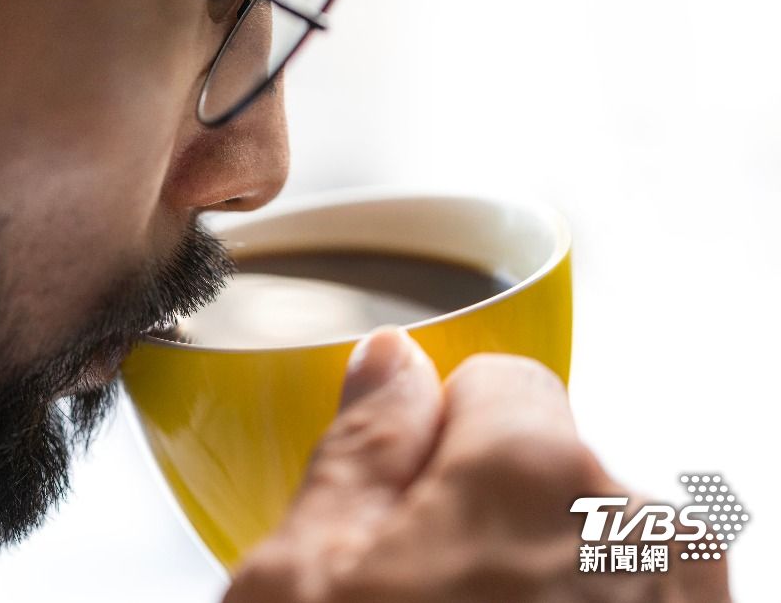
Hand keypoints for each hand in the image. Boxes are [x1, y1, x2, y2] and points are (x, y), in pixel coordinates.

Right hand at [223, 328, 730, 602]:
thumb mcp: (299, 582)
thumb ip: (355, 450)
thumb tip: (387, 365)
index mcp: (542, 474)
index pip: (498, 380)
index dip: (431, 439)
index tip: (398, 503)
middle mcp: (646, 531)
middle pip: (550, 460)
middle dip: (485, 509)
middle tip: (418, 596)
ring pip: (593, 538)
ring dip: (538, 574)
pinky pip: (629, 594)